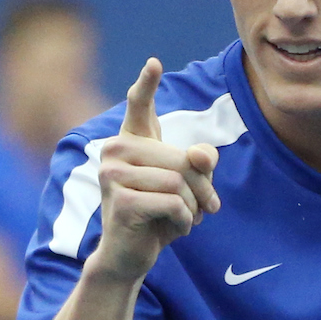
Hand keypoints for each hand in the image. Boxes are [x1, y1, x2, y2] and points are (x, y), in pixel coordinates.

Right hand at [85, 59, 219, 286]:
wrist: (129, 256)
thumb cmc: (157, 216)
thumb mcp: (186, 186)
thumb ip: (198, 164)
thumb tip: (202, 156)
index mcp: (130, 142)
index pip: (139, 107)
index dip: (146, 85)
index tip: (154, 63)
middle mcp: (115, 152)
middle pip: (182, 158)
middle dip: (203, 186)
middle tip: (208, 207)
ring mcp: (112, 175)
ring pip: (179, 181)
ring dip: (194, 206)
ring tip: (187, 218)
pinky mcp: (120, 201)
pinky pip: (173, 203)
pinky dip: (185, 220)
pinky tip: (177, 230)